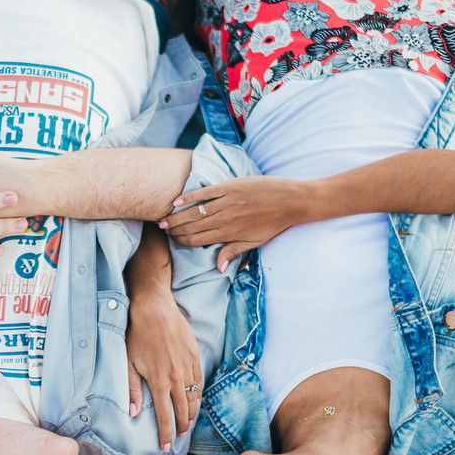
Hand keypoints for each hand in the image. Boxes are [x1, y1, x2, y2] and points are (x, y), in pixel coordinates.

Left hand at [125, 289, 202, 451]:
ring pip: (194, 397)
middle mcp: (176, 377)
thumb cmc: (136, 335)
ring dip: (192, 413)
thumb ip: (132, 390)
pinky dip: (198, 394)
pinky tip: (195, 400)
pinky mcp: (195, 356)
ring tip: (188, 423)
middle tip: (179, 437)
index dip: (166, 433)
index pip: (164, 415)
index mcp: (159, 382)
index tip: (167, 446)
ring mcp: (188, 366)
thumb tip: (133, 413)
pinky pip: (199, 381)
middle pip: (183, 410)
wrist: (154, 309)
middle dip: (181, 427)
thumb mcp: (129, 363)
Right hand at [159, 176, 323, 270]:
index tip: (173, 240)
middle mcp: (225, 219)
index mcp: (230, 234)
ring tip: (163, 219)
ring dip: (177, 216)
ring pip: (195, 211)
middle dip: (175, 229)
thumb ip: (233, 252)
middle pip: (193, 226)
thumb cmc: (274, 224)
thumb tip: (217, 267)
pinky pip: (204, 193)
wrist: (291, 201)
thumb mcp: (254, 242)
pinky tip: (176, 201)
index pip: (199, 240)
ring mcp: (226, 202)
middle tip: (163, 229)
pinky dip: (189, 197)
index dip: (183, 241)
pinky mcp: (230, 187)